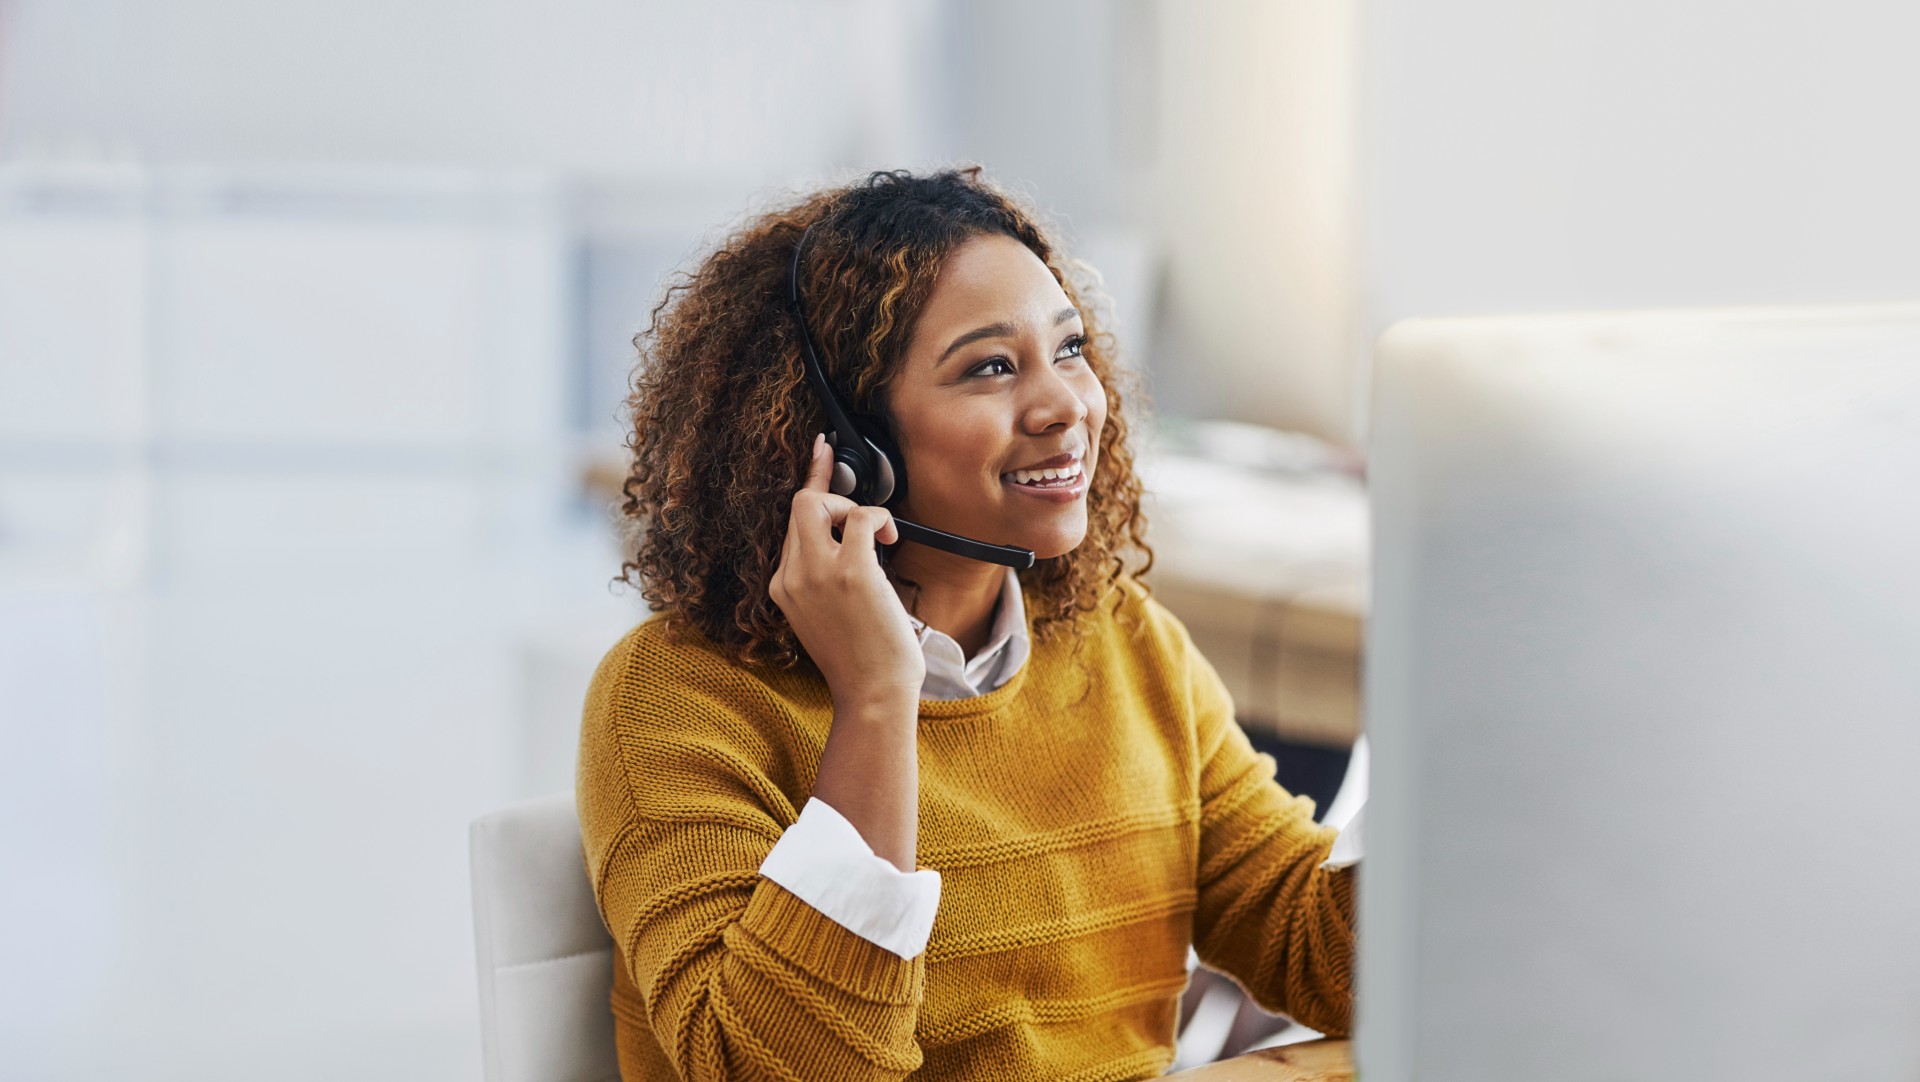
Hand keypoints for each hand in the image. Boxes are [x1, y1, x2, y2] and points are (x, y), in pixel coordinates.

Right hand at [769, 434, 925, 709]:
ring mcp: (817, 572)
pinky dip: (878, 518)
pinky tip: (890, 539)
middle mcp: (792, 576)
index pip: (790, 524)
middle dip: (831, 491)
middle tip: (858, 506)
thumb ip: (822, 578)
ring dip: (853, 507)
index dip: (810, 483)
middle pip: (800, 505)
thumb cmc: (861, 660)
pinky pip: (860, 517)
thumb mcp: (824, 615)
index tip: (820, 451)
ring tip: (878, 537)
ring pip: (818, 502)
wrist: (872, 694)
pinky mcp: (850, 572)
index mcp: (783, 586)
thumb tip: (849, 537)